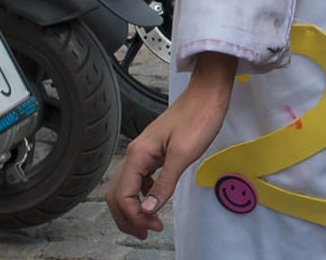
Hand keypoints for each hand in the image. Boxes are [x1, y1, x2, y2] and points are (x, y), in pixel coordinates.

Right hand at [106, 55, 234, 238]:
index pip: (123, 195)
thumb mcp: (183, 154)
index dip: (134, 216)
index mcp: (138, 154)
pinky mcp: (153, 150)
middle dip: (127, 217)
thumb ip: (163, 184)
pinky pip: (138, 178)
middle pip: (117, 193)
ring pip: (126, 187)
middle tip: (146, 232)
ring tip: (149, 223)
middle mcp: (135, 152)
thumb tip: (146, 211)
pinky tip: (154, 200)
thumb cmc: (198, 118)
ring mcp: (143, 151)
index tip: (153, 226)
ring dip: (133, 208)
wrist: (208, 94)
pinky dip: (141, 195)